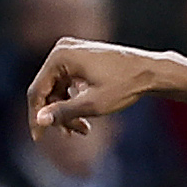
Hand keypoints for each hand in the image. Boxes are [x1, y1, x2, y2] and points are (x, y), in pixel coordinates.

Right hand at [25, 39, 156, 139]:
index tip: (38, 138)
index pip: (37, 91)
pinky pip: (68, 83)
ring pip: (58, 89)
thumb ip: (63, 113)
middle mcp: (62, 49)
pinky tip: (86, 117)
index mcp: (61, 56)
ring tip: (84, 130)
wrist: (151, 72)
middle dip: (58, 115)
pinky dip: (74, 101)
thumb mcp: (92, 104)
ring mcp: (72, 51)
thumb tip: (39, 120)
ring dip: (67, 111)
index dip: (36, 116)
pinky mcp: (80, 58)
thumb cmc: (124, 85)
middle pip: (48, 90)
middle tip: (72, 135)